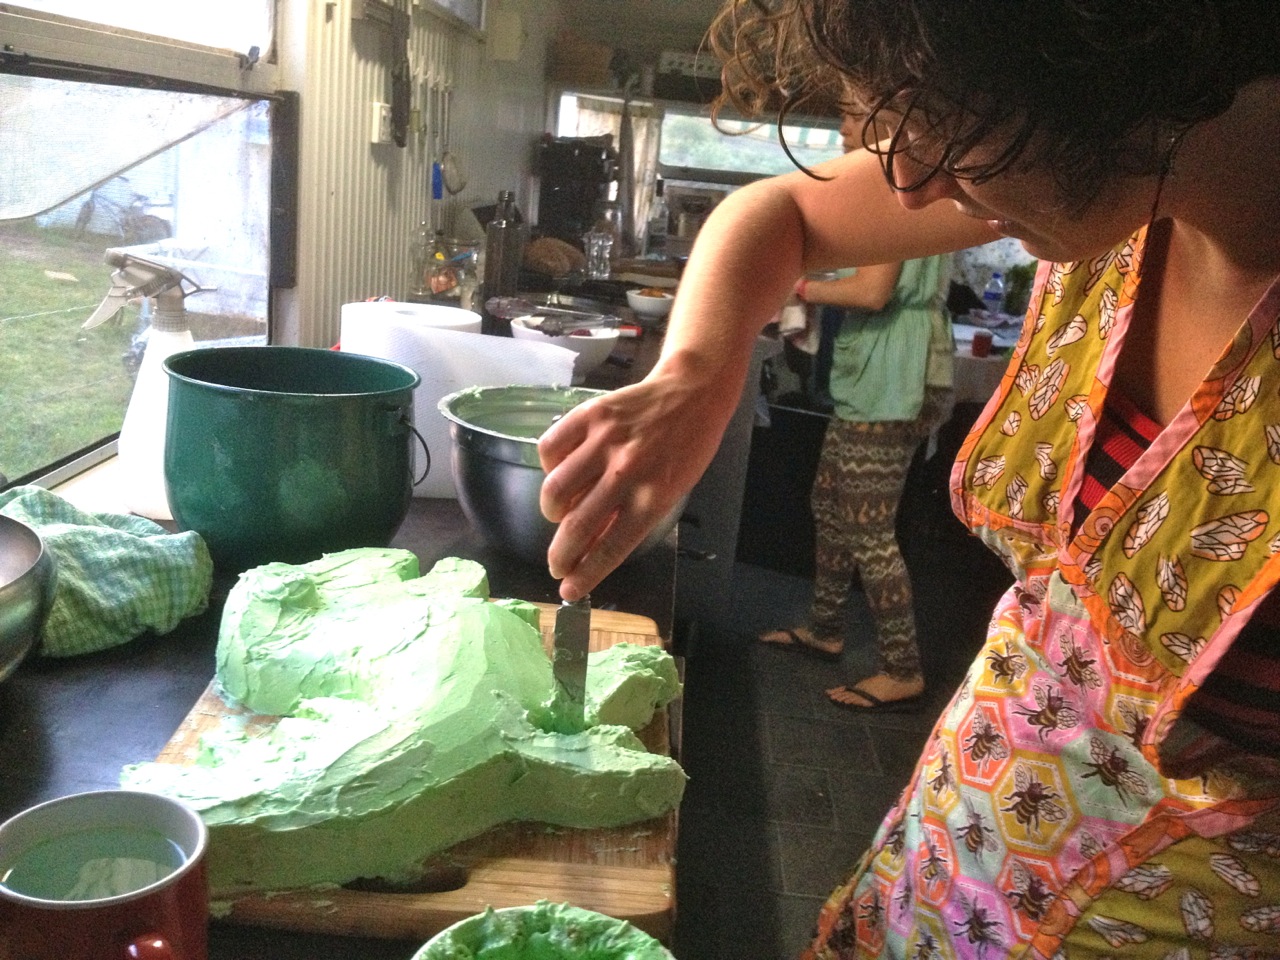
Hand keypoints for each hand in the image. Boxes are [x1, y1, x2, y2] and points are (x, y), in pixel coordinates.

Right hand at [538, 373, 726, 599]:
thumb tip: (591, 546)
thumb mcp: (670, 492)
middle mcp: (626, 473)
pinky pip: (550, 449)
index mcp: (652, 498)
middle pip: (577, 527)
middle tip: (556, 565)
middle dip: (560, 556)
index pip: (610, 548)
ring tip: (559, 514)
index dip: (585, 575)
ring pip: (555, 490)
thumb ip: (631, 517)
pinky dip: (549, 466)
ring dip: (552, 512)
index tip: (569, 592)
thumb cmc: (685, 449)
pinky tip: (559, 471)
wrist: (691, 394)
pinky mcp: (590, 416)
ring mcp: (605, 442)